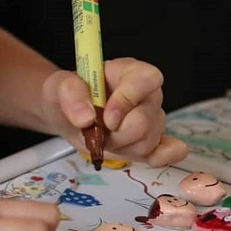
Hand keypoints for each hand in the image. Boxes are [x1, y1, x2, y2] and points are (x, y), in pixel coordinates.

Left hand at [40, 57, 188, 166]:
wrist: (66, 115)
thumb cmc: (67, 95)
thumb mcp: (59, 86)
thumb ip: (71, 94)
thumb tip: (86, 117)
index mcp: (128, 72)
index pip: (146, 79)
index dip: (128, 100)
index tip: (106, 118)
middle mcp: (145, 94)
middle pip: (147, 119)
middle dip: (118, 133)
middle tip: (97, 131)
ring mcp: (150, 118)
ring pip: (149, 140)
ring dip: (121, 146)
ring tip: (104, 138)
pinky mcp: (150, 141)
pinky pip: (171, 150)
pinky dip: (161, 157)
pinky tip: (150, 159)